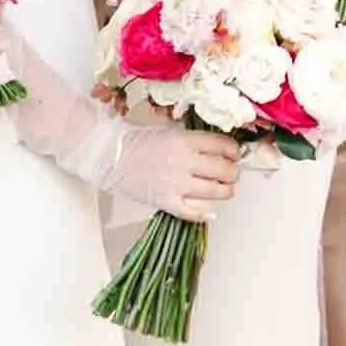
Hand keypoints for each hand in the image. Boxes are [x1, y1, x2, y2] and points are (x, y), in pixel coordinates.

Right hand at [100, 126, 244, 223]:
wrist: (111, 155)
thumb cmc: (137, 141)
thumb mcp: (169, 131)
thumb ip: (193, 141)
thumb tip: (218, 151)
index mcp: (185, 140)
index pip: (223, 145)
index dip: (234, 151)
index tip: (234, 155)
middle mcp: (184, 161)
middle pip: (224, 170)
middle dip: (232, 173)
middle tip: (230, 173)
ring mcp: (176, 183)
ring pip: (216, 192)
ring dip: (225, 191)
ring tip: (223, 189)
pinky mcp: (166, 201)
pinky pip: (193, 212)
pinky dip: (205, 214)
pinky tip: (209, 212)